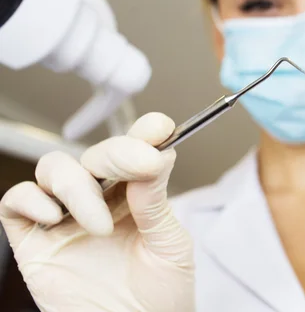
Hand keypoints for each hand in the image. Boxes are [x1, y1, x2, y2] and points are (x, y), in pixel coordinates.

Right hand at [0, 113, 193, 311]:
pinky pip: (16, 202)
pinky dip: (31, 200)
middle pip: (94, 154)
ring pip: (54, 168)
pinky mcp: (34, 242)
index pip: (136, 151)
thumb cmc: (160, 294)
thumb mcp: (170, 245)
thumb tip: (155, 156)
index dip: (145, 134)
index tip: (160, 129)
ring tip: (101, 225)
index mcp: (136, 195)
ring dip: (77, 186)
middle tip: (141, 166)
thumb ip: (157, 202)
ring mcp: (65, 219)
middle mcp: (100, 200)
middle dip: (117, 154)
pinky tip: (56, 219)